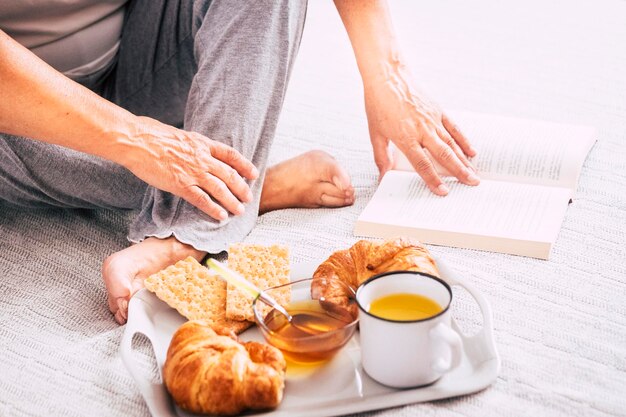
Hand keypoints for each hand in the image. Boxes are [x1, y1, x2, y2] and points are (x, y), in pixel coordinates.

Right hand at [120, 116, 258, 219]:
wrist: (137, 140)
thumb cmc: (152, 135)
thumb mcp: (180, 136)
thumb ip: (192, 146)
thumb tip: (197, 151)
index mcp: (202, 143)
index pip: (230, 155)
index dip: (244, 164)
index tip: (253, 173)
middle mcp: (202, 158)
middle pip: (229, 174)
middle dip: (241, 187)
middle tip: (248, 198)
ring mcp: (192, 172)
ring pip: (220, 189)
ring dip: (232, 201)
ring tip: (239, 210)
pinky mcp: (180, 185)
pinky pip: (202, 199)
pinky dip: (213, 209)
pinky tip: (221, 216)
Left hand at [363, 65, 478, 194]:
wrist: (388, 77)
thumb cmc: (378, 105)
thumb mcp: (375, 133)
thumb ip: (381, 156)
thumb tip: (383, 177)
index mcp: (405, 137)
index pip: (421, 163)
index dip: (433, 179)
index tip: (443, 191)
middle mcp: (421, 129)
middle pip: (443, 155)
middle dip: (459, 172)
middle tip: (472, 184)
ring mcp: (432, 119)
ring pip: (452, 143)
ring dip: (464, 160)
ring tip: (474, 174)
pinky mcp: (438, 110)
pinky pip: (454, 128)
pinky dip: (464, 140)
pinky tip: (472, 151)